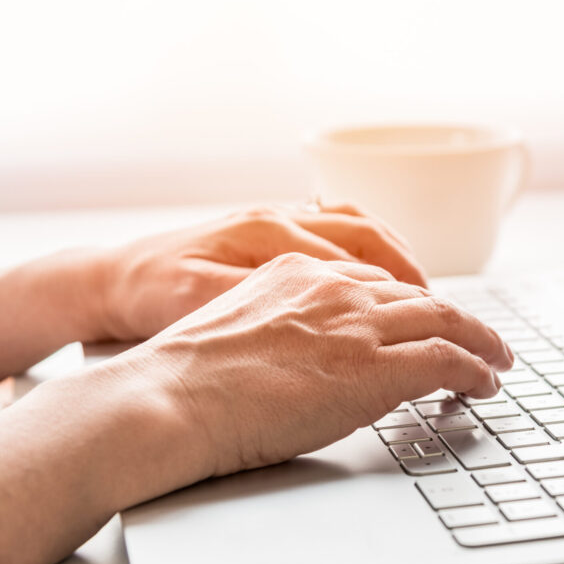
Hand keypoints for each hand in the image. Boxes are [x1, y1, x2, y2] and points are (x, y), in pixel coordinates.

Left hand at [94, 204, 426, 341]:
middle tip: (456, 320)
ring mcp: (276, 222)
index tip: (455, 343)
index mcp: (268, 236)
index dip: (415, 310)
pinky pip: (335, 228)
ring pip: (358, 229)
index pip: (360, 269)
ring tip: (428, 295)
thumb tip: (331, 317)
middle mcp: (279, 220)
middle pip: (371, 241)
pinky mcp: (268, 232)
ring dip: (398, 259)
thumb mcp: (202, 306)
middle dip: (420, 281)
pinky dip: (368, 248)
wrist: (107, 281)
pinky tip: (377, 273)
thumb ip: (268, 307)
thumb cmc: (149, 298)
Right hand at [104, 252, 511, 493]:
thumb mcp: (234, 325)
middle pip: (417, 296)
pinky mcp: (376, 368)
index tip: (423, 317)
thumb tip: (301, 352)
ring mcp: (358, 326)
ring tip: (497, 358)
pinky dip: (476, 369)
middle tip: (478, 335)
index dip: (407, 303)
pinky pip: (447, 360)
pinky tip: (485, 382)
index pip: (372, 281)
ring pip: (445, 320)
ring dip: (480, 340)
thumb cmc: (185, 376)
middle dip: (455, 317)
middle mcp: (334, 289)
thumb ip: (278, 324)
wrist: (173, 396)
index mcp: (297, 272)